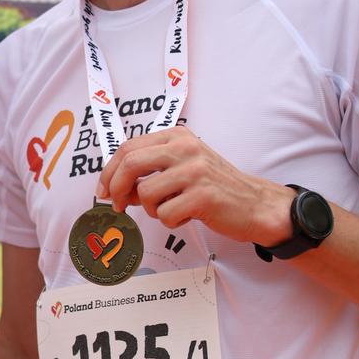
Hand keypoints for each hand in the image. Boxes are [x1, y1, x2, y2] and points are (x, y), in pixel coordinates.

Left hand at [98, 127, 293, 246]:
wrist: (255, 204)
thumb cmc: (215, 187)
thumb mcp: (182, 168)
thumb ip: (150, 172)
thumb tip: (113, 188)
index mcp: (177, 137)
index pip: (128, 148)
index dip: (109, 171)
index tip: (104, 190)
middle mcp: (185, 148)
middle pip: (130, 164)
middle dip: (116, 189)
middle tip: (119, 206)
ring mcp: (195, 171)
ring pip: (145, 194)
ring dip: (152, 209)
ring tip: (173, 208)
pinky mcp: (202, 196)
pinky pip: (165, 214)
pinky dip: (172, 221)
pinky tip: (189, 215)